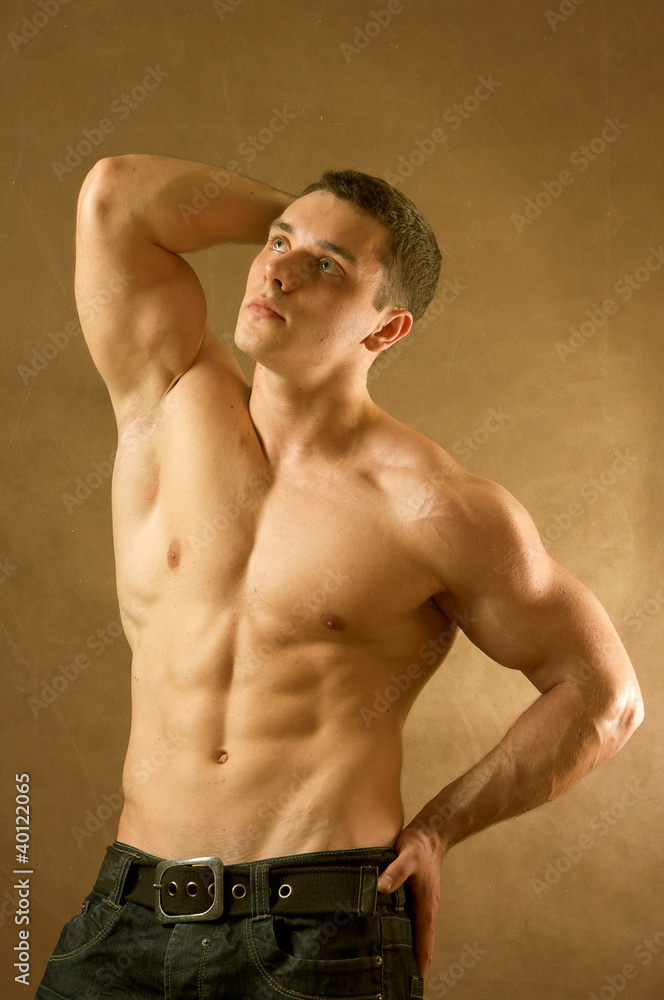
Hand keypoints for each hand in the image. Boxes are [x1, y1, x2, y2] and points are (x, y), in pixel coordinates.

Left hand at [376, 825, 442, 981]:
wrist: (429, 834)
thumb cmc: (418, 846)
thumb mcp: (406, 855)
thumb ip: (395, 871)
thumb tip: (381, 887)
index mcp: (427, 907)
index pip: (424, 943)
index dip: (420, 964)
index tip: (415, 984)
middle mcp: (426, 911)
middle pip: (421, 946)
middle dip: (414, 966)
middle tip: (401, 986)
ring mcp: (420, 906)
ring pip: (414, 936)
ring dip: (409, 953)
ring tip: (395, 973)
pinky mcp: (413, 899)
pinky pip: (409, 924)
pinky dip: (403, 937)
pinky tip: (390, 941)